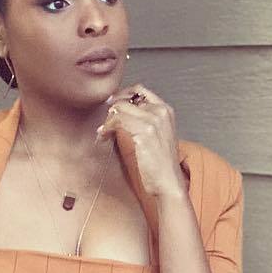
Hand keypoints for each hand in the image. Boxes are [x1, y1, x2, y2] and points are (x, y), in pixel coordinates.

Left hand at [96, 84, 188, 200]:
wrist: (168, 182)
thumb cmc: (161, 165)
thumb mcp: (157, 137)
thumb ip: (145, 122)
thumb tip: (121, 114)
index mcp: (165, 110)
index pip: (140, 90)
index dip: (122, 95)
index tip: (110, 106)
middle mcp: (161, 112)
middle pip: (127, 99)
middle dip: (112, 110)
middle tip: (104, 124)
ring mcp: (153, 120)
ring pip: (120, 109)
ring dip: (107, 121)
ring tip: (103, 133)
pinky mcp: (145, 132)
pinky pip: (118, 121)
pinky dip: (107, 128)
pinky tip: (103, 137)